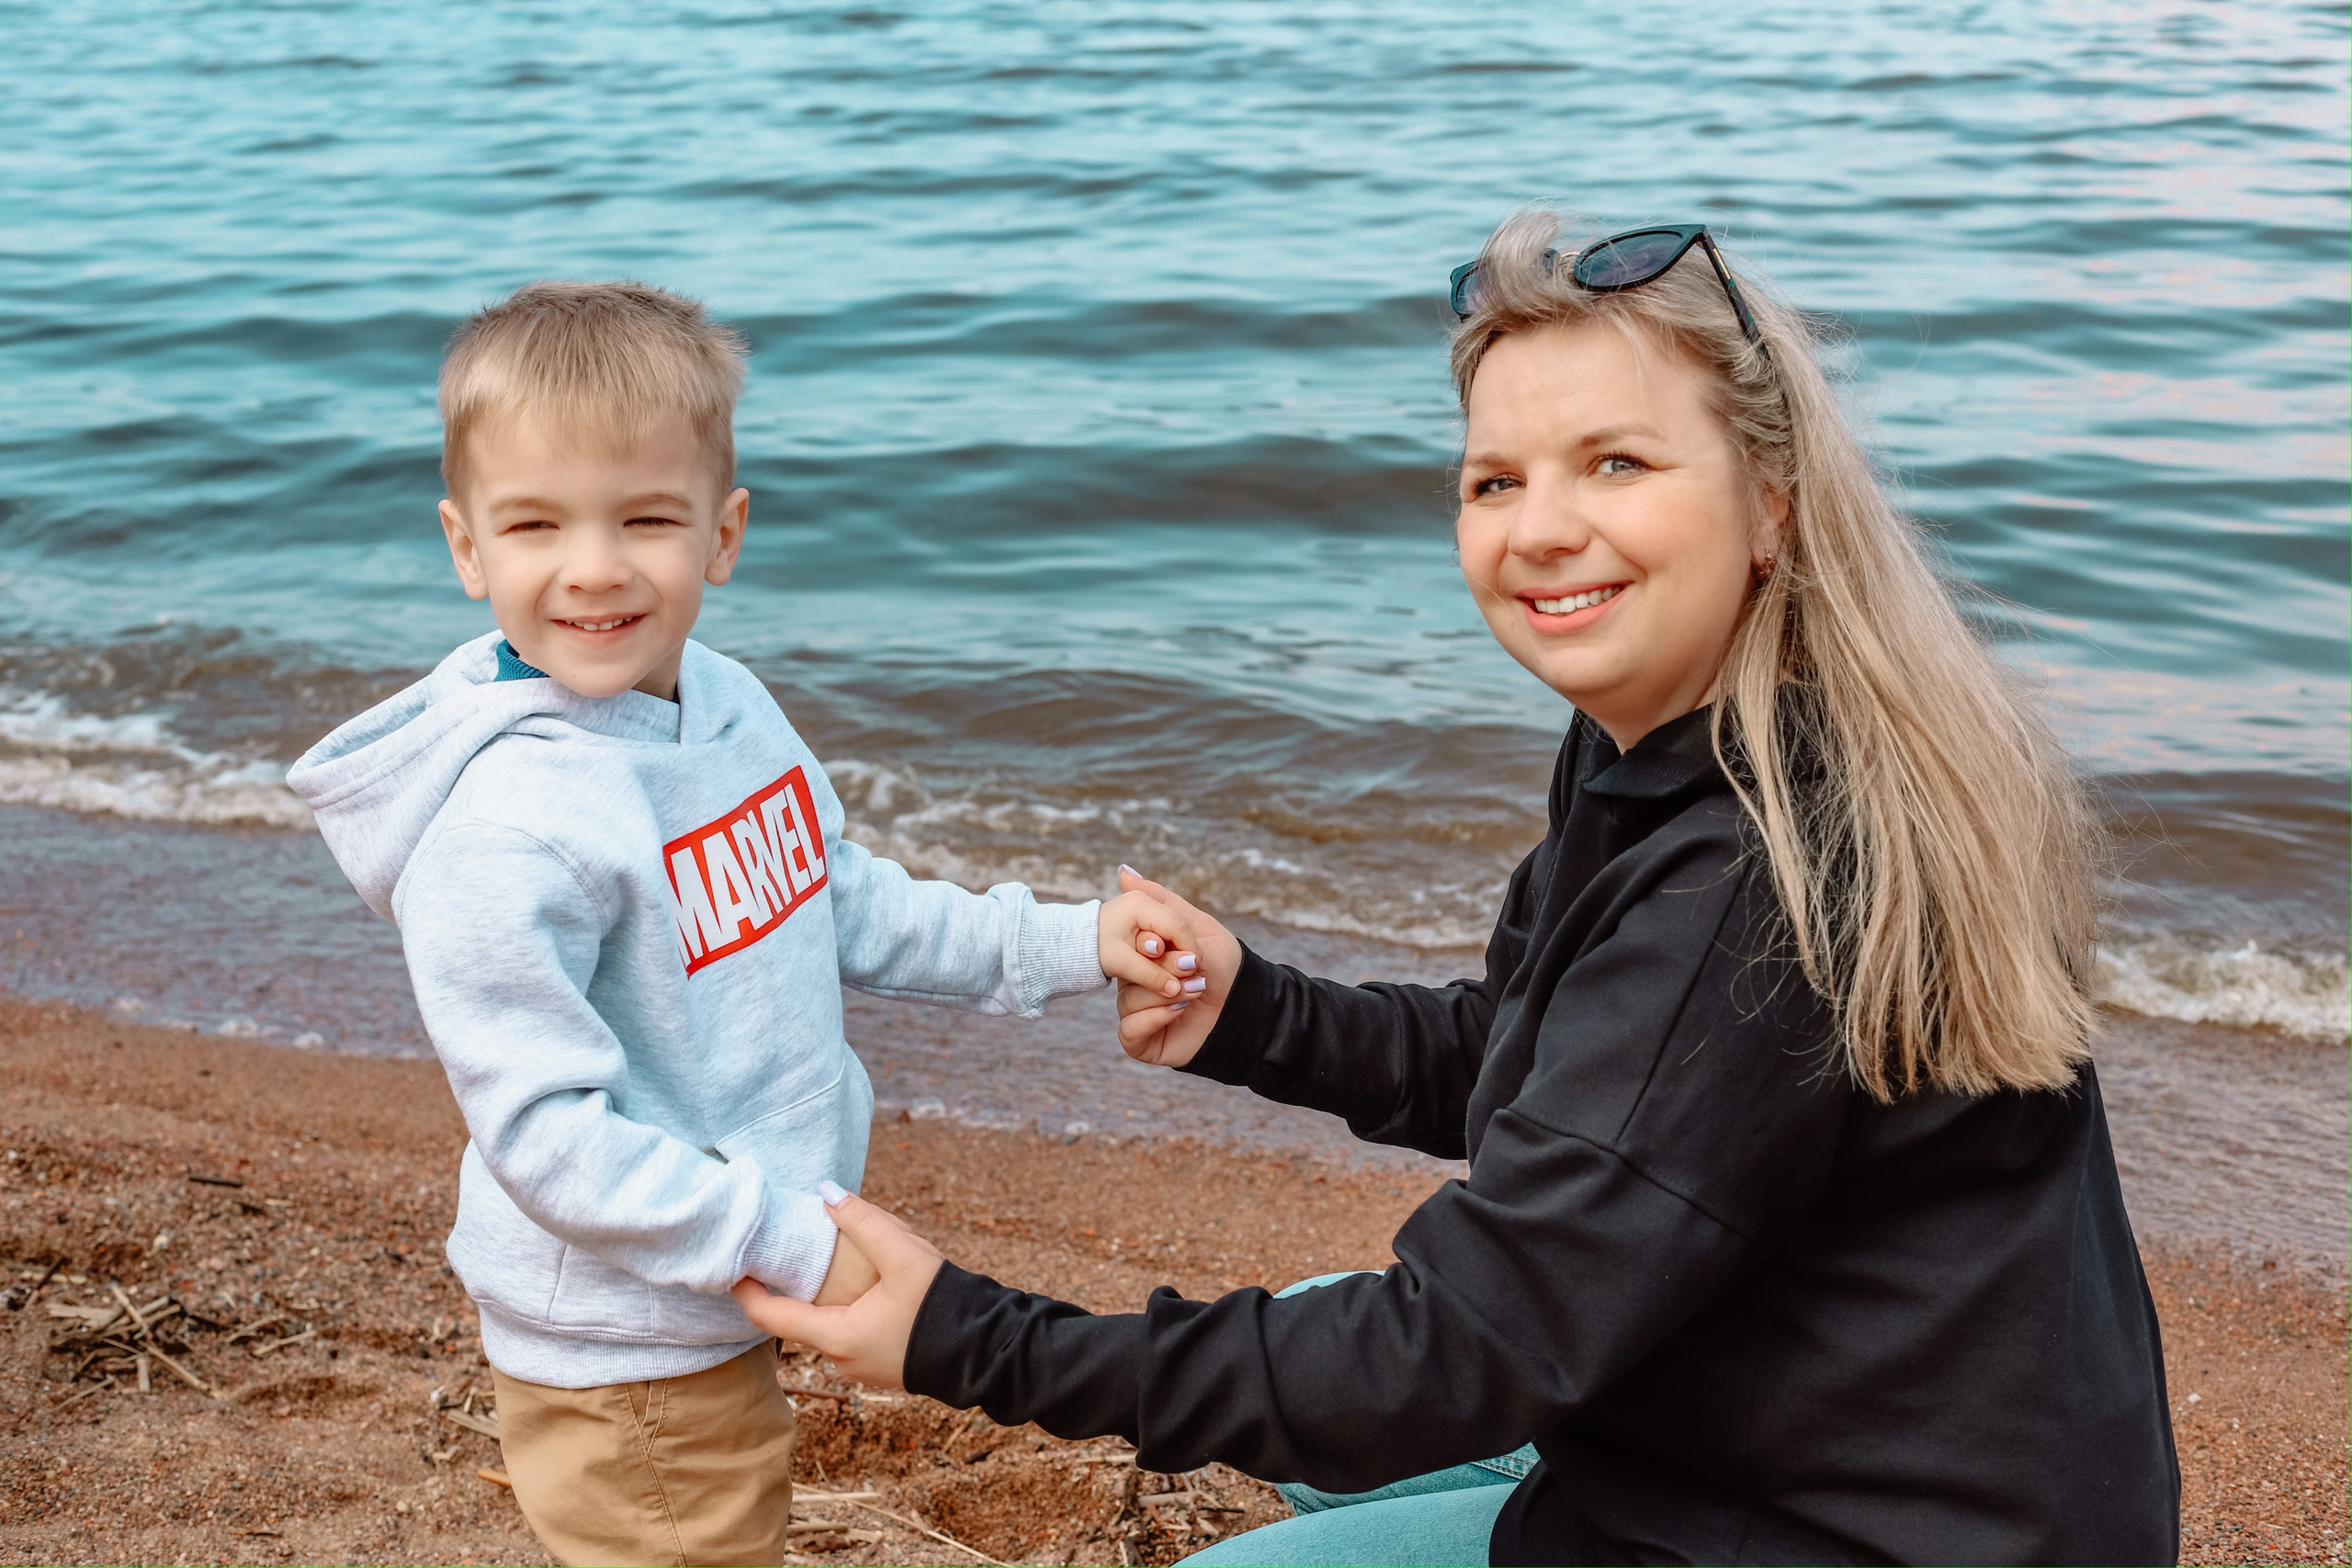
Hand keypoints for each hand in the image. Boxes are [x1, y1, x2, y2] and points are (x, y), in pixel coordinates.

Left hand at [732, 1184, 941, 1389]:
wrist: (989, 1350)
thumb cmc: (945, 1305)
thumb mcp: (905, 1255)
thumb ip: (864, 1221)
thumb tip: (826, 1192)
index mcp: (839, 1337)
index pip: (772, 1317)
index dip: (747, 1292)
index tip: (731, 1269)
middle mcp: (843, 1359)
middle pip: (803, 1318)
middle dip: (798, 1284)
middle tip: (796, 1251)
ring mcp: (863, 1368)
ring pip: (831, 1324)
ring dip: (832, 1296)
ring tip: (851, 1263)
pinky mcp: (882, 1366)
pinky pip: (853, 1333)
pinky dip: (852, 1309)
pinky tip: (878, 1287)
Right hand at [1112, 867, 1239, 1067]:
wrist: (1248, 1006)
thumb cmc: (1227, 966)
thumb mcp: (1197, 926)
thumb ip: (1163, 901)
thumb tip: (1123, 871)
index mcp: (1145, 960)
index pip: (1126, 948)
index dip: (1149, 945)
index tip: (1175, 946)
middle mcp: (1137, 986)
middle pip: (1127, 974)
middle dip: (1164, 970)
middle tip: (1195, 972)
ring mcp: (1139, 1015)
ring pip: (1127, 1001)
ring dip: (1165, 994)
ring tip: (1195, 993)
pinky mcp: (1144, 1042)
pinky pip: (1129, 1029)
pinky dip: (1154, 1018)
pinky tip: (1179, 1012)